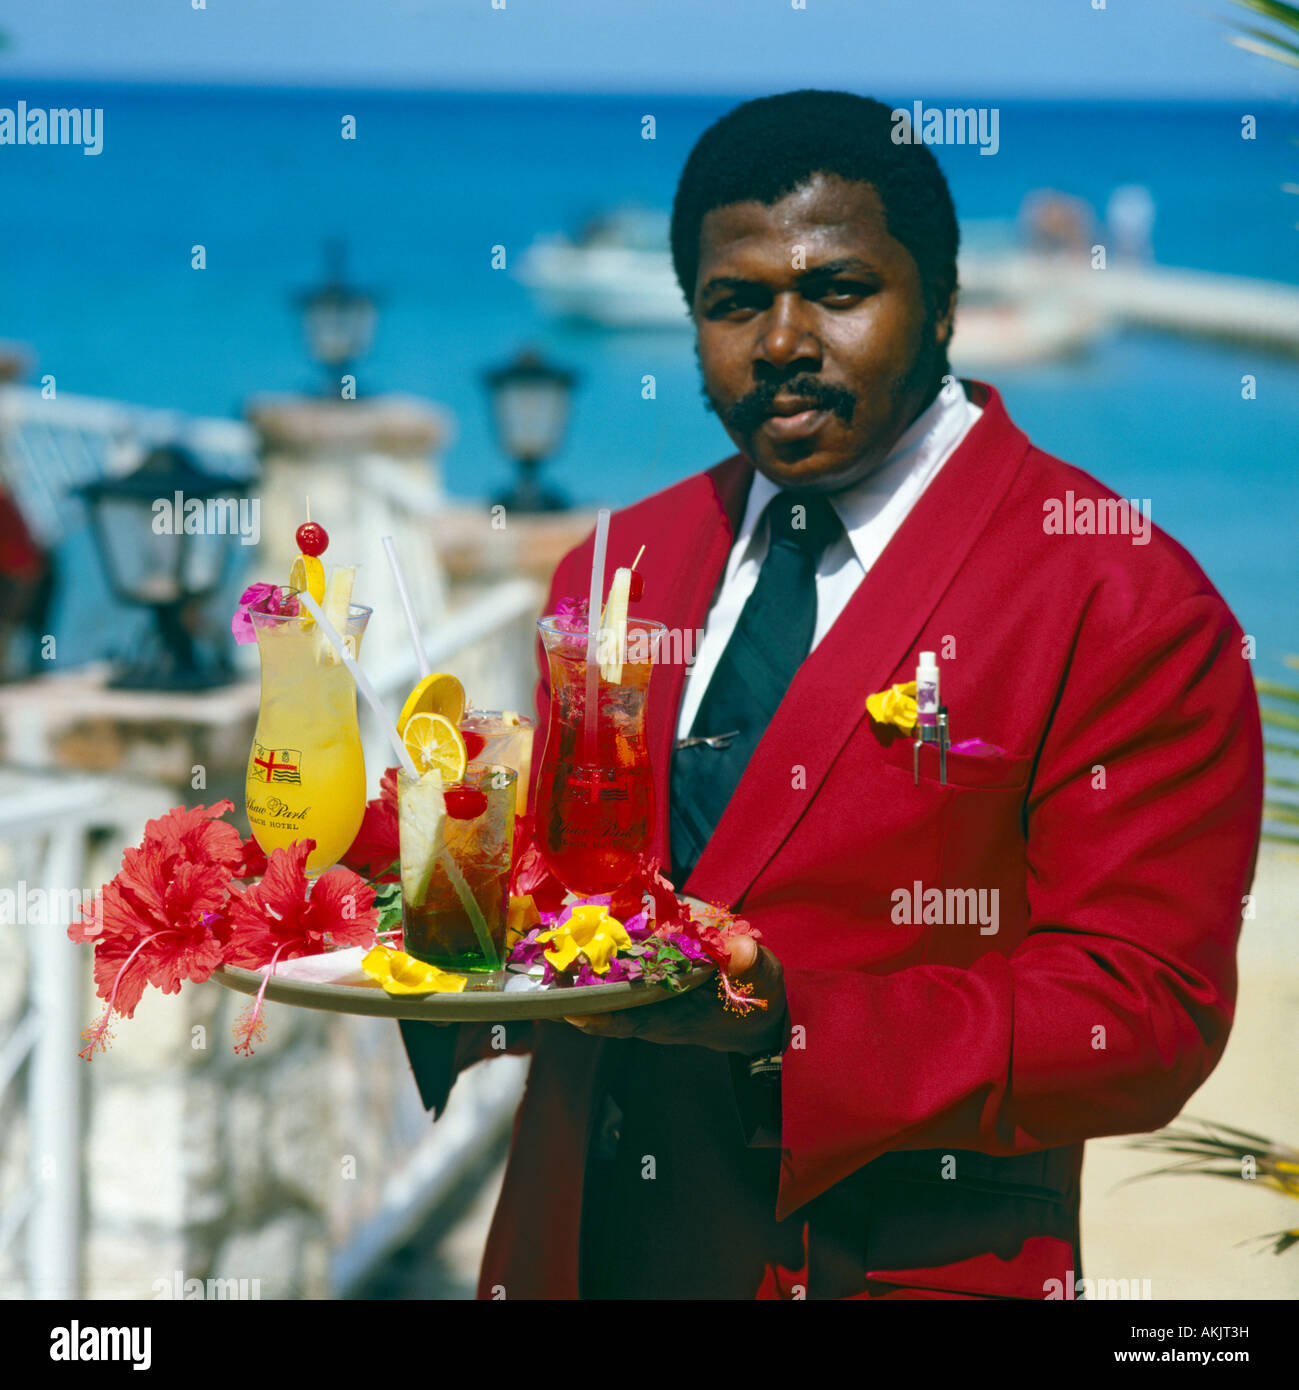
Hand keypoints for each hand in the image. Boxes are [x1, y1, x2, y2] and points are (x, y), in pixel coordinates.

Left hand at [563, 935, 786, 1053]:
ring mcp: (650, 1007)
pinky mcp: (650, 994)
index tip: (570, 1008)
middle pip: (606, 1009)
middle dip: (576, 991)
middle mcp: (655, 1017)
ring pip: (607, 997)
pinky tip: (578, 942)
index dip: (600, 1017)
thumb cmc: (759, 999)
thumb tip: (741, 949)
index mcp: (678, 1018)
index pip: (631, 1022)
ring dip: (580, 978)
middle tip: (547, 965)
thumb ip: (752, 965)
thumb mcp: (763, 979)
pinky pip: (617, 985)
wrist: (759, 1019)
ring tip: (549, 952)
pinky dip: (598, 968)